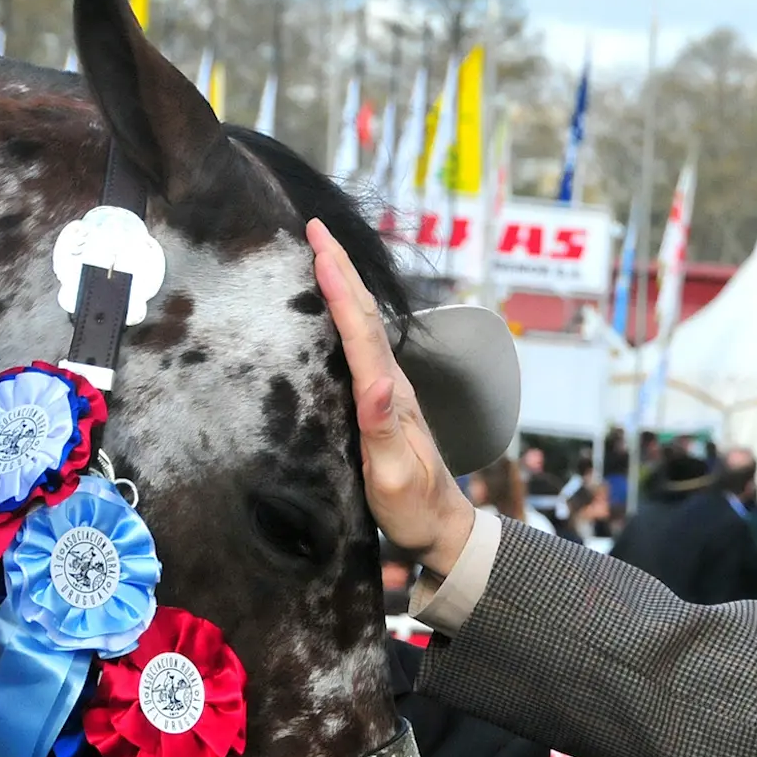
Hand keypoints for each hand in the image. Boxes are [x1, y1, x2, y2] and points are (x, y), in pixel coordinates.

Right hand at [308, 219, 476, 576]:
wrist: (442, 528)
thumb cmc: (414, 507)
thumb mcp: (395, 476)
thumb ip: (384, 429)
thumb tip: (378, 382)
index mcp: (390, 396)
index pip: (361, 332)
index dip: (341, 287)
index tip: (321, 248)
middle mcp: (391, 384)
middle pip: (365, 315)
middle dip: (341, 268)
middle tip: (315, 228)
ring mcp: (389, 390)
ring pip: (364, 325)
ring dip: (344, 285)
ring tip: (321, 253)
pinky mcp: (383, 401)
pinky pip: (360, 346)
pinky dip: (345, 316)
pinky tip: (335, 309)